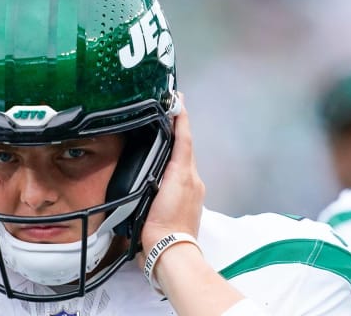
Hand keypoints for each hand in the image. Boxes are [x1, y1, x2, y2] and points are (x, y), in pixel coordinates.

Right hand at [140, 93, 204, 250]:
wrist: (168, 251)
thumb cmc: (163, 224)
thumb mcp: (169, 188)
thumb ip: (172, 161)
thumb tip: (172, 139)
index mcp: (186, 174)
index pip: (184, 138)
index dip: (181, 118)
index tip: (177, 98)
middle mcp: (191, 181)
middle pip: (184, 149)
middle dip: (176, 130)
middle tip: (165, 111)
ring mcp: (189, 193)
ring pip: (180, 163)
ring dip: (173, 149)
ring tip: (159, 136)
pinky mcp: (184, 205)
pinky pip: (177, 178)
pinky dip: (171, 168)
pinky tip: (159, 168)